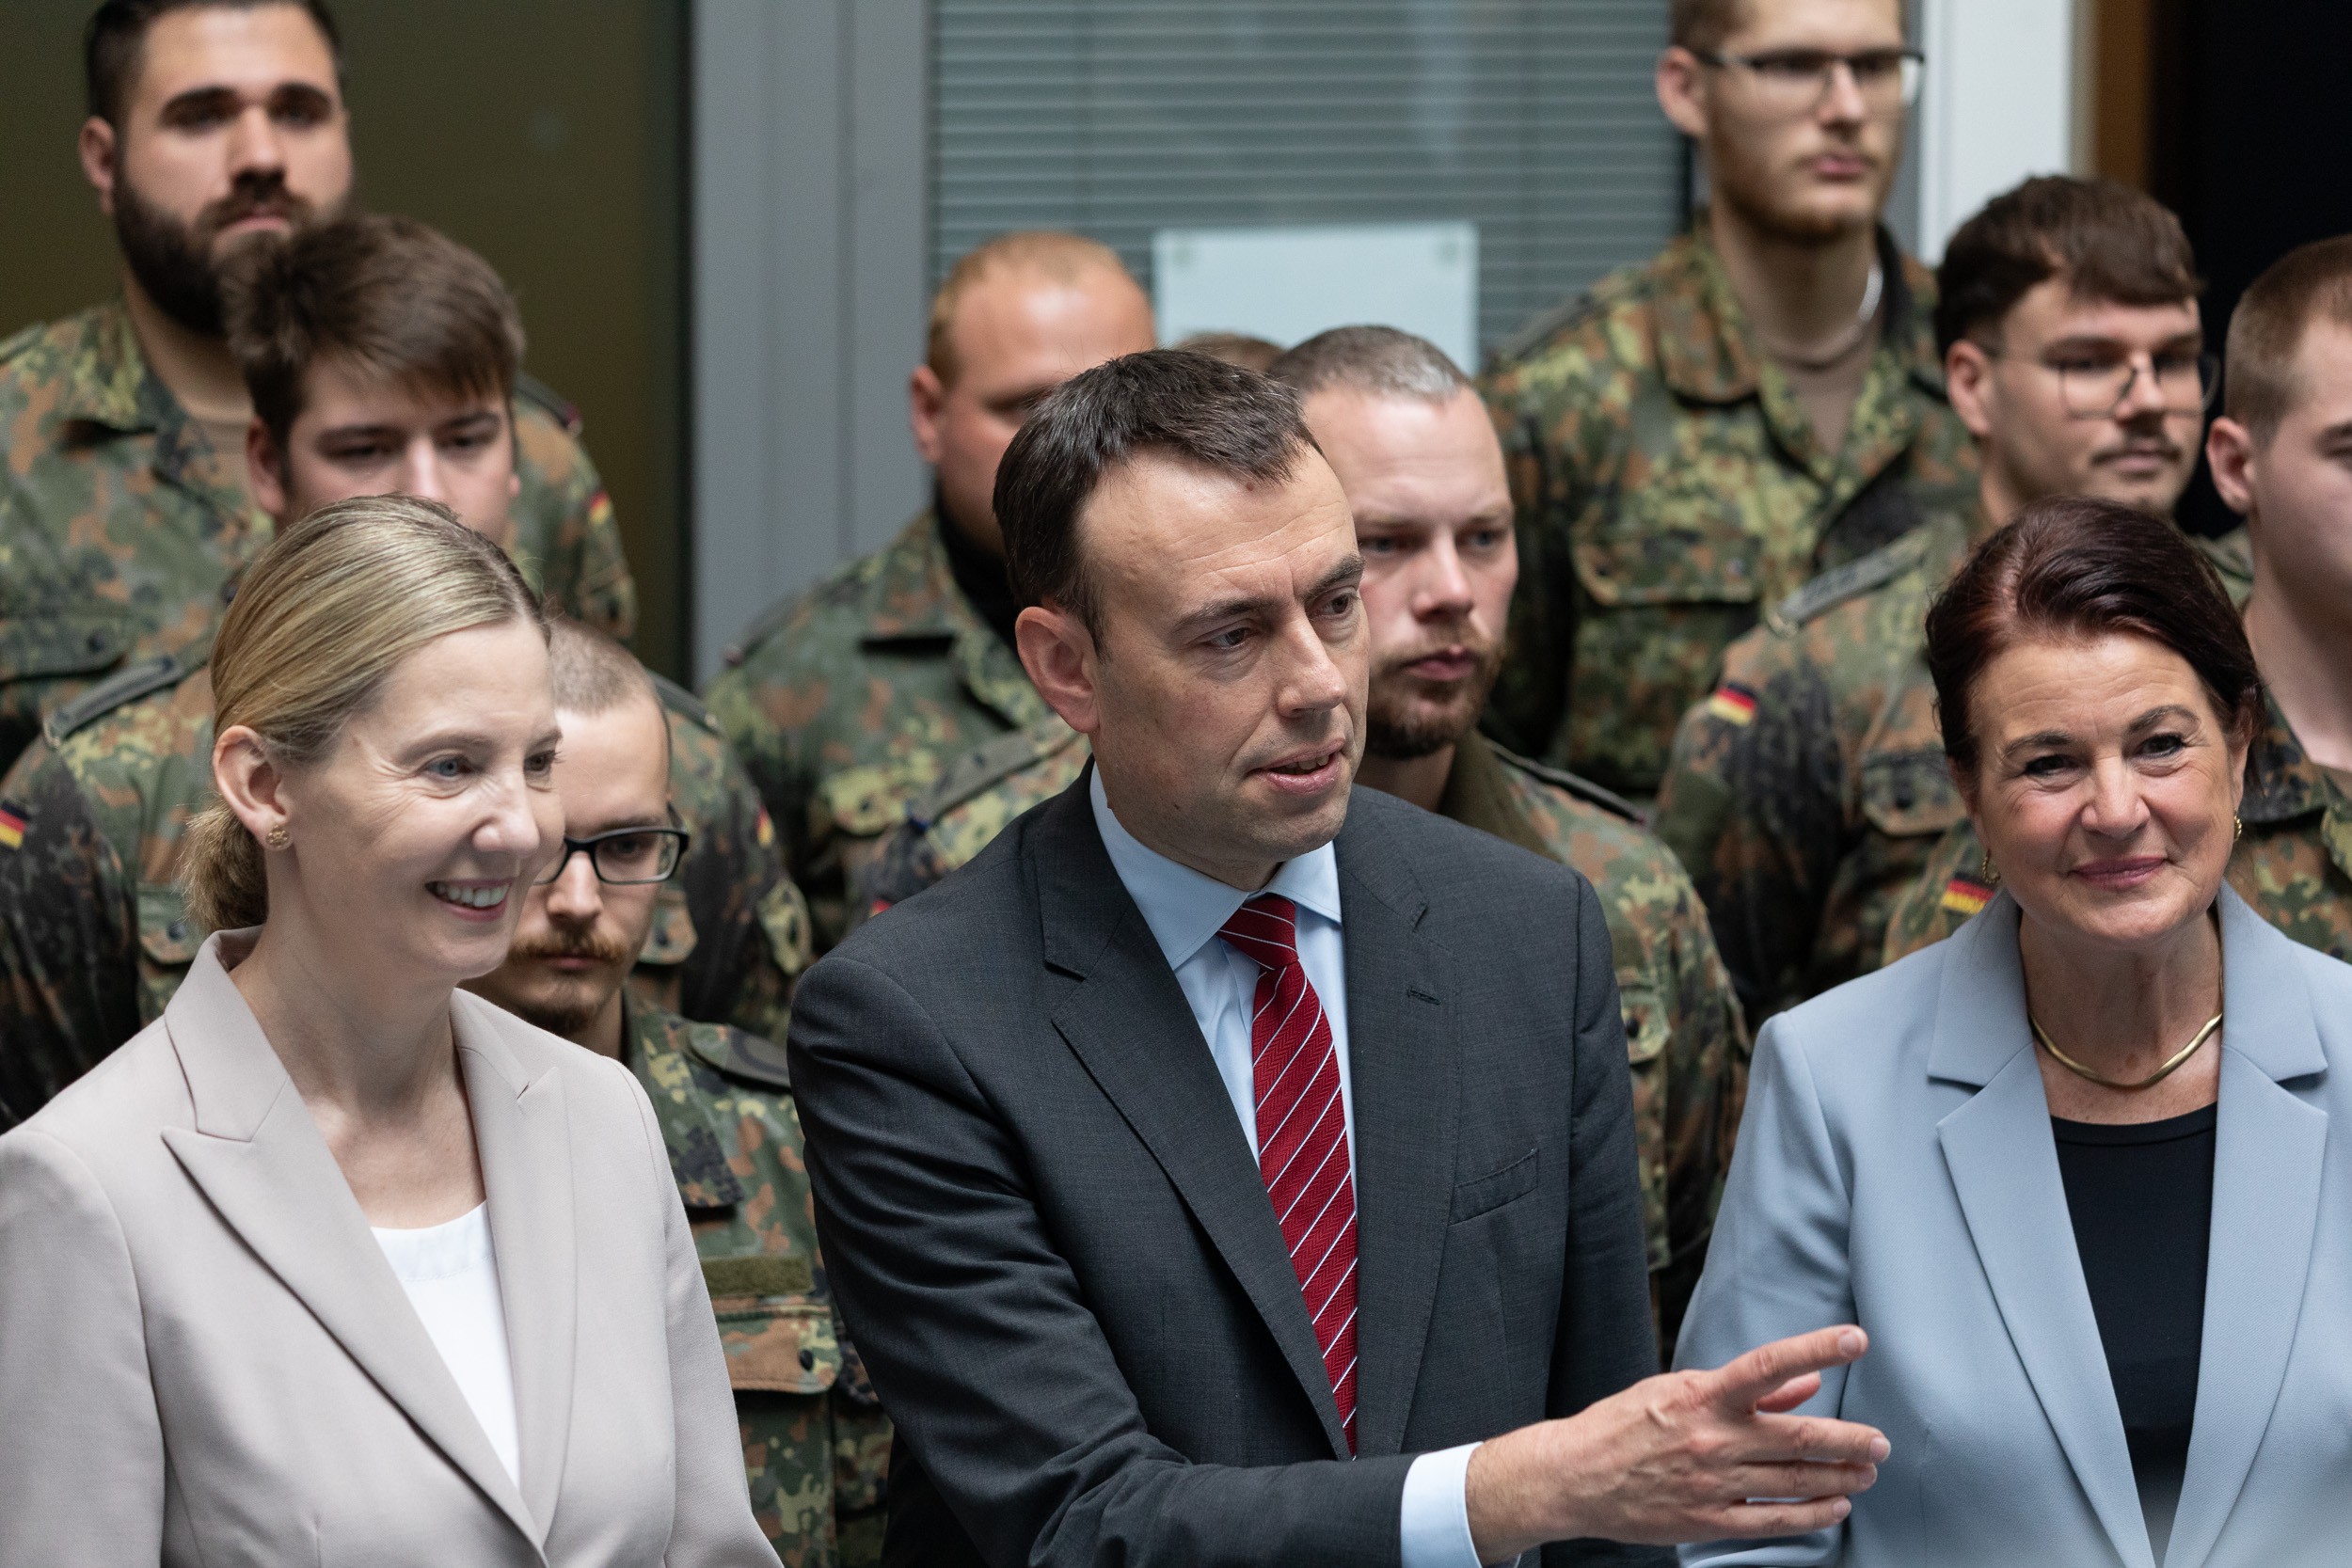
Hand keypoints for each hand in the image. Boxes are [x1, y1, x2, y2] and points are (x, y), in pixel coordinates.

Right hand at [1465, 1325, 1886, 1557]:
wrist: (1574, 1476)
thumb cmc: (1623, 1425)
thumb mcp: (1675, 1389)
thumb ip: (1742, 1391)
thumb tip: (1802, 1385)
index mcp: (1702, 1396)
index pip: (1769, 1365)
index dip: (1816, 1349)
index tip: (1856, 1339)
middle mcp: (1713, 1439)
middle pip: (1799, 1438)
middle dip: (1849, 1440)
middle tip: (1880, 1442)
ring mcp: (1713, 1484)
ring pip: (1794, 1482)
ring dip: (1841, 1477)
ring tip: (1867, 1471)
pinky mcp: (1710, 1521)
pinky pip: (1775, 1522)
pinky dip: (1813, 1515)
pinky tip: (1836, 1507)